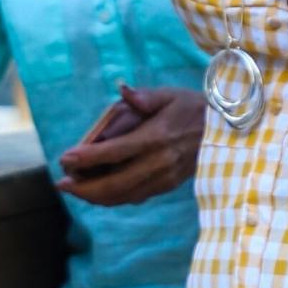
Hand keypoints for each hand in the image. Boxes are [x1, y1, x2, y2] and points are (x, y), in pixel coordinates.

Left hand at [54, 83, 205, 204]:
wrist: (226, 132)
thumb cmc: (193, 108)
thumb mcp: (170, 95)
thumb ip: (144, 96)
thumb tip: (122, 89)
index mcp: (156, 137)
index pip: (115, 152)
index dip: (87, 158)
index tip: (64, 159)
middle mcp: (159, 163)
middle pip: (115, 183)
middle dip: (84, 187)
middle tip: (62, 183)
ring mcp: (164, 178)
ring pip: (124, 195)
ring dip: (95, 196)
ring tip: (74, 189)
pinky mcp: (168, 186)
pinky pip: (135, 197)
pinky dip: (113, 198)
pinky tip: (98, 193)